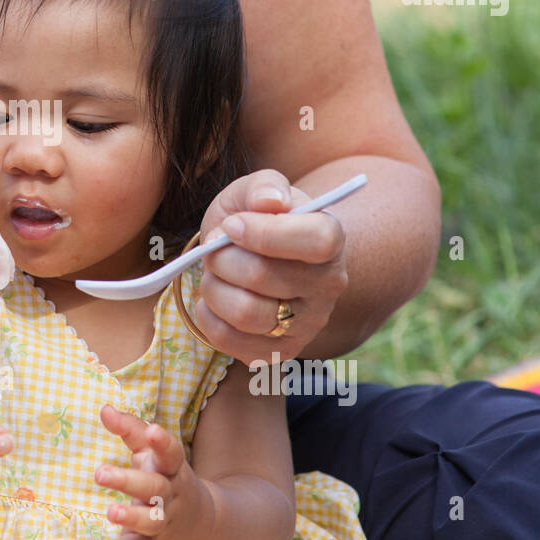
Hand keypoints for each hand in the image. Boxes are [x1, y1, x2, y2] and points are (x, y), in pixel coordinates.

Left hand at [91, 406, 208, 539]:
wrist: (198, 521)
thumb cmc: (163, 475)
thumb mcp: (151, 451)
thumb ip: (129, 429)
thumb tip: (104, 409)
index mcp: (171, 468)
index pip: (171, 452)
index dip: (162, 441)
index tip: (152, 430)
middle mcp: (169, 495)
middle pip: (154, 488)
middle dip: (128, 481)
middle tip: (100, 473)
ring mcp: (162, 522)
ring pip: (150, 521)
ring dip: (131, 517)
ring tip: (111, 512)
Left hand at [193, 169, 349, 362]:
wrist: (255, 257)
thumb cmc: (254, 220)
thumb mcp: (254, 192)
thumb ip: (262, 186)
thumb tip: (270, 201)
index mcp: (331, 239)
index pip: (317, 240)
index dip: (265, 233)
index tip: (232, 226)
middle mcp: (329, 286)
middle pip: (264, 277)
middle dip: (223, 257)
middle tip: (215, 247)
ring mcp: (308, 324)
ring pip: (246, 313)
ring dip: (214, 287)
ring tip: (216, 273)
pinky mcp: (280, 352)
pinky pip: (229, 340)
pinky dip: (208, 315)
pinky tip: (217, 297)